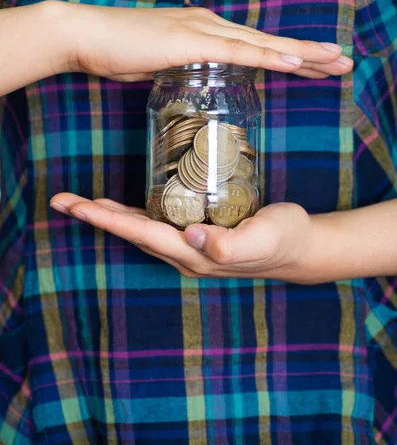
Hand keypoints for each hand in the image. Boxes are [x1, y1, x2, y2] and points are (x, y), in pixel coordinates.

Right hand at [50, 1, 352, 79]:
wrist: (83, 35)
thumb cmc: (116, 50)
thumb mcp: (157, 62)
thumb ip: (179, 69)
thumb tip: (192, 82)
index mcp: (203, 31)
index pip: (254, 45)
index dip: (288, 54)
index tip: (316, 65)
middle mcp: (208, 24)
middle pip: (267, 41)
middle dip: (308, 53)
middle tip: (343, 61)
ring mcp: (200, 29)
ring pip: (261, 44)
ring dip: (301, 53)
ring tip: (335, 61)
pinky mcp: (188, 40)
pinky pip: (237, 51)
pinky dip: (268, 57)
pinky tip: (294, 63)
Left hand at [50, 193, 314, 283]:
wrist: (300, 246)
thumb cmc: (283, 238)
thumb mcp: (263, 238)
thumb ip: (231, 243)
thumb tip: (195, 237)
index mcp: (196, 254)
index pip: (143, 234)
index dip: (109, 219)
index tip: (79, 206)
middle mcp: (186, 252)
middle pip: (132, 233)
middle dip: (97, 217)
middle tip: (63, 201)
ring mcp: (191, 245)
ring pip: (141, 230)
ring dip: (111, 216)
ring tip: (83, 204)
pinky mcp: (199, 234)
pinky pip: (157, 224)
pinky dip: (134, 215)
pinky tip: (126, 207)